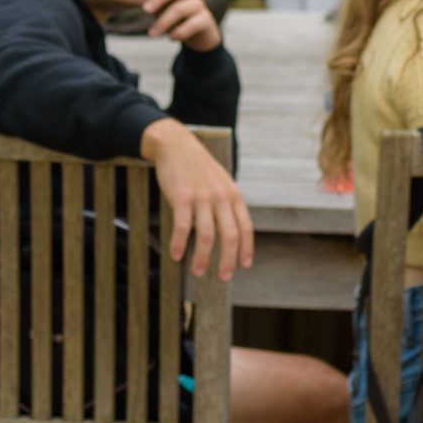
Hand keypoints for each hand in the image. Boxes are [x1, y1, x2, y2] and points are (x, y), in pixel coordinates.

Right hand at [140, 117, 253, 279]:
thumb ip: (227, 203)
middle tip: (223, 277)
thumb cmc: (198, 168)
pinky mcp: (182, 197)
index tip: (244, 265)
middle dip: (228, 260)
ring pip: (207, 236)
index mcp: (233, 194)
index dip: (246, 248)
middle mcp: (221, 197)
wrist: (177, 145)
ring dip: (202, 258)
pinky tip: (175, 255)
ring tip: (198, 271)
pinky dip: (179, 244)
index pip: (245, 227)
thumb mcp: (221, 182)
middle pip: (229, 236)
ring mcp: (202, 197)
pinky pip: (183, 227)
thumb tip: (231, 230)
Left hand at [144, 0, 220, 52]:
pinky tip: (170, 38)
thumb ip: (153, 2)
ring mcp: (198, 5)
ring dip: (163, 22)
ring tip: (152, 34)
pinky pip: (193, 24)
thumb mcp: (162, 10)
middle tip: (145, 10)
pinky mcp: (206, 20)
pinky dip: (180, 32)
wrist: (200, 36)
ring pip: (180, 9)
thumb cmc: (176, 20)